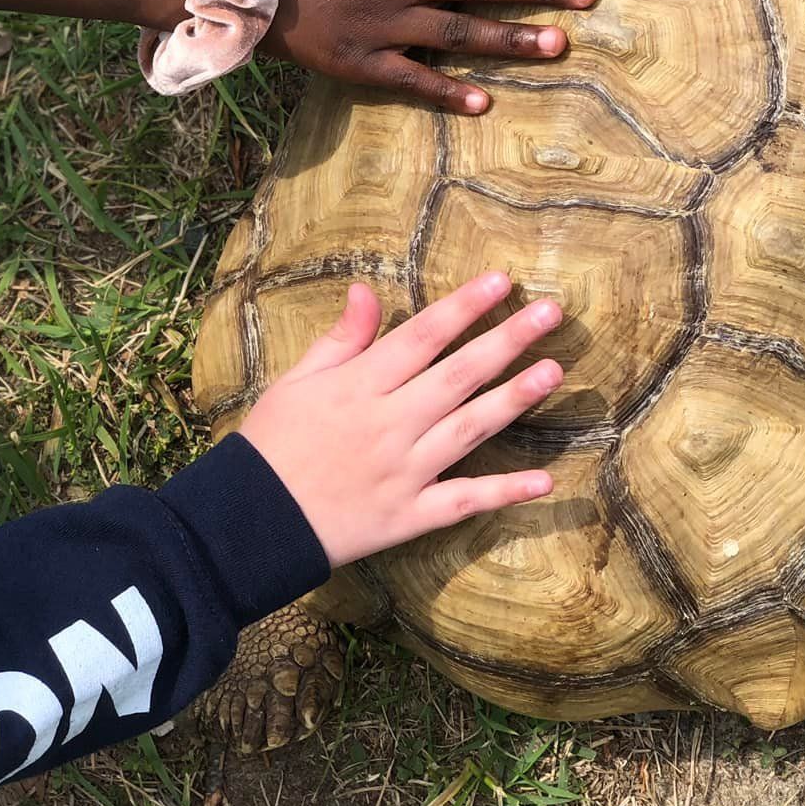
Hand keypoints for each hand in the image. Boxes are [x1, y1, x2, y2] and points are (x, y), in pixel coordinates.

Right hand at [238, 272, 560, 567]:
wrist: (249, 524)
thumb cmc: (270, 445)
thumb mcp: (296, 381)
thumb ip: (341, 339)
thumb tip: (367, 290)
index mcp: (360, 386)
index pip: (422, 336)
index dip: (463, 307)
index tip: (502, 281)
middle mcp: (388, 424)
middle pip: (457, 375)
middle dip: (506, 341)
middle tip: (552, 314)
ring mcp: (403, 471)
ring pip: (468, 429)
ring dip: (514, 400)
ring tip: (555, 372)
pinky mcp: (408, 516)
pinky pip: (462, 501)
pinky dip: (503, 492)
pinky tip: (544, 481)